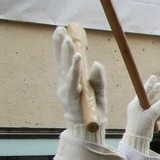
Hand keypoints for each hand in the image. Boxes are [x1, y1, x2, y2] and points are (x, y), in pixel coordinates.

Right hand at [54, 27, 106, 141]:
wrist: (90, 131)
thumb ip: (98, 78)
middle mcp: (66, 84)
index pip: (65, 60)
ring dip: (66, 53)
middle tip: (60, 29)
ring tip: (67, 39)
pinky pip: (73, 81)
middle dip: (61, 45)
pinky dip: (74, 69)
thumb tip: (97, 63)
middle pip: (62, 61)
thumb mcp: (99, 92)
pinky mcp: (71, 98)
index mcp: (71, 81)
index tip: (61, 30)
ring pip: (65, 68)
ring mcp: (67, 91)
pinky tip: (76, 57)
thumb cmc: (94, 111)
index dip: (61, 46)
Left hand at [125, 76, 159, 142]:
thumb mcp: (149, 115)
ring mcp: (145, 114)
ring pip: (156, 105)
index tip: (154, 77)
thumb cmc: (141, 127)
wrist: (138, 140)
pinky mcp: (150, 121)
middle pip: (150, 97)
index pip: (143, 91)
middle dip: (156, 91)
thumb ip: (158, 107)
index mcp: (136, 104)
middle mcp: (140, 108)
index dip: (149, 84)